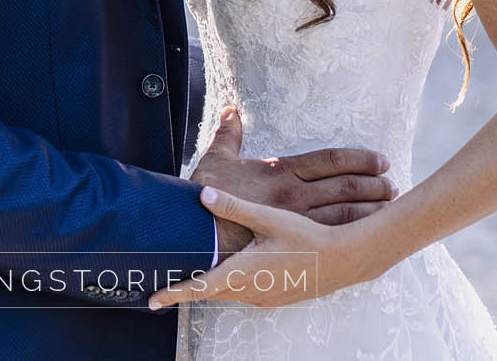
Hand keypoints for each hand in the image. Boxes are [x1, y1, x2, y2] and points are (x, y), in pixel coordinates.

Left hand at [149, 184, 388, 310]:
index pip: (199, 287)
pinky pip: (247, 293)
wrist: (345, 259)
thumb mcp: (268, 219)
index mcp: (242, 273)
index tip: (151, 301)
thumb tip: (202, 195)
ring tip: (195, 275)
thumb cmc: (307, 238)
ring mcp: (265, 298)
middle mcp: (250, 291)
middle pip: (211, 292)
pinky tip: (237, 271)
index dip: (174, 293)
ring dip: (213, 286)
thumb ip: (233, 207)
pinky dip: (234, 285)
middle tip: (167, 284)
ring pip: (230, 292)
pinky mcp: (277, 297)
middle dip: (190, 288)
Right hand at [187, 106, 394, 254]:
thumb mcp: (217, 158)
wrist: (193, 233)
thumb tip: (230, 109)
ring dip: (370, 209)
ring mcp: (295, 223)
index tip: (380, 160)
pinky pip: (331, 238)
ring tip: (390, 207)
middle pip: (346, 187)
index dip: (360, 159)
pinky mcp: (291, 245)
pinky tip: (371, 234)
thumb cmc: (203, 196)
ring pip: (344, 214)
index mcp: (282, 171)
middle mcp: (295, 195)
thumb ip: (229, 133)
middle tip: (393, 184)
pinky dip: (355, 234)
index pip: (331, 160)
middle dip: (373, 185)